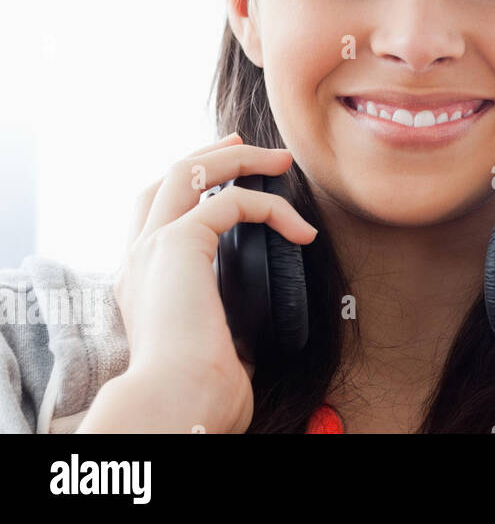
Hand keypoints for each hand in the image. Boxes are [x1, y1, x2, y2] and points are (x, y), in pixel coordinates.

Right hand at [103, 133, 316, 432]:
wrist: (177, 403)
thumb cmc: (198, 391)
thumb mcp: (217, 345)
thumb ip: (230, 322)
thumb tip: (257, 325)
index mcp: (143, 280)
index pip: (156, 211)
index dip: (193, 185)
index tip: (231, 176)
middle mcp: (139, 258)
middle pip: (168, 177)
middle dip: (214, 153)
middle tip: (253, 147)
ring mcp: (152, 247)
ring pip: (189, 170)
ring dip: (239, 158)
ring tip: (281, 161)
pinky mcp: (178, 244)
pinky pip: (231, 201)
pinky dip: (271, 207)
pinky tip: (299, 229)